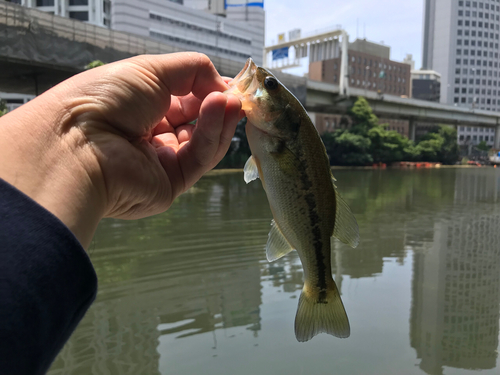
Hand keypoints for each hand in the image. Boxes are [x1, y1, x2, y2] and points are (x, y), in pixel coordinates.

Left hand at [0, 52, 241, 246]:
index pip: (184, 100)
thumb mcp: (150, 69)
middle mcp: (150, 135)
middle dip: (219, 106)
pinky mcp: (169, 185)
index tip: (231, 84)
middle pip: (197, 122)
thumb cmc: (104, 100)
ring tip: (232, 101)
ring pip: (203, 142)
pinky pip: (199, 158)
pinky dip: (213, 134)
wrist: (77, 144)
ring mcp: (160, 162)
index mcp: (139, 108)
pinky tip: (220, 111)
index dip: (208, 91)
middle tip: (240, 95)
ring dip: (219, 119)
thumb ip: (193, 70)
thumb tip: (222, 86)